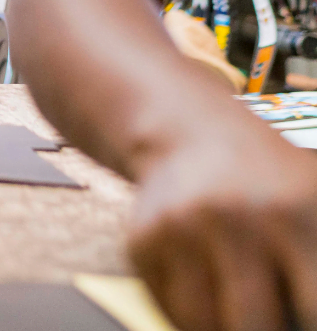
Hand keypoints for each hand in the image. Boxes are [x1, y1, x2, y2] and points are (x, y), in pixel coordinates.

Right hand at [128, 123, 316, 330]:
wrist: (189, 131)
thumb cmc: (270, 183)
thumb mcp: (315, 204)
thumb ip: (314, 262)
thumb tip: (305, 320)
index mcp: (294, 214)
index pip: (311, 307)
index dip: (306, 325)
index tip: (299, 321)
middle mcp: (232, 219)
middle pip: (254, 325)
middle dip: (263, 329)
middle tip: (265, 319)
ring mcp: (181, 228)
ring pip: (202, 325)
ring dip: (220, 329)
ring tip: (237, 313)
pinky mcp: (143, 239)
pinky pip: (168, 309)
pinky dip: (189, 316)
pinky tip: (207, 295)